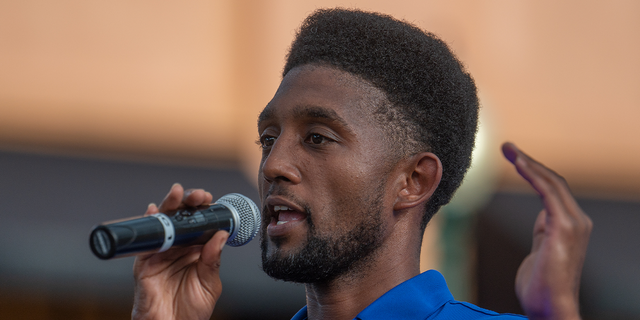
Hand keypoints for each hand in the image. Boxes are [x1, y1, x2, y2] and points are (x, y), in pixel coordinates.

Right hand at [132, 183, 227, 319]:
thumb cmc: (191, 311)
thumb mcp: (210, 283)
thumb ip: (214, 259)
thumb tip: (221, 234)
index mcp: (196, 251)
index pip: (200, 224)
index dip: (204, 210)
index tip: (211, 200)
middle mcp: (178, 249)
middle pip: (181, 218)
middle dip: (188, 202)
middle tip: (198, 195)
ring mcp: (160, 254)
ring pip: (164, 224)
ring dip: (170, 206)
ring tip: (177, 193)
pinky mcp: (144, 263)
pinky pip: (145, 241)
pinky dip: (149, 224)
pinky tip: (154, 210)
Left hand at [502, 143, 591, 319]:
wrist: (550, 307)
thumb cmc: (541, 285)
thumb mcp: (541, 250)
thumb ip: (543, 232)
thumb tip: (541, 217)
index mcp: (570, 224)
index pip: (554, 189)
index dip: (534, 171)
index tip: (514, 157)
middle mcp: (577, 220)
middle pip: (554, 180)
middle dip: (529, 161)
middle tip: (507, 147)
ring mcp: (573, 223)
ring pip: (551, 182)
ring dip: (529, 163)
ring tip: (509, 150)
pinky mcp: (565, 227)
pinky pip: (548, 193)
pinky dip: (533, 175)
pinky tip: (518, 164)